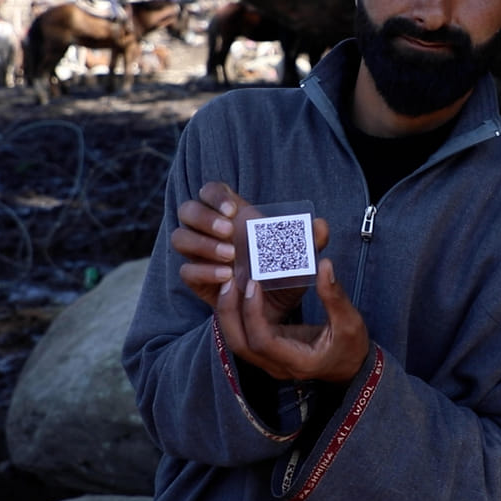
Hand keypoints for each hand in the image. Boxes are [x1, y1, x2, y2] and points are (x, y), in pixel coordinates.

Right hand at [170, 181, 327, 323]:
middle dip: (204, 218)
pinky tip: (227, 276)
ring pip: (180, 237)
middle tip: (229, 231)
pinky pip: (186, 270)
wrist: (274, 309)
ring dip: (202, 244)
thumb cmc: (284, 274)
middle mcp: (210, 231)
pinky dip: (204, 271)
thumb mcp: (301, 258)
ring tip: (230, 256)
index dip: (215, 195)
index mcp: (232, 215)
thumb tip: (321, 225)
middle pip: (187, 210)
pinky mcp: (197, 279)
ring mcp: (200, 254)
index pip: (210, 191)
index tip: (232, 210)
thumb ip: (311, 241)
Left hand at [216, 258, 369, 382]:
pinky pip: (244, 335)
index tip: (254, 285)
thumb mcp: (350, 322)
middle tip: (231, 281)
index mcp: (298, 361)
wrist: (351, 368)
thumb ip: (335, 296)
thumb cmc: (351, 347)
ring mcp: (270, 361)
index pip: (263, 342)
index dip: (253, 314)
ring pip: (237, 341)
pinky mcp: (268, 352)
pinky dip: (237, 315)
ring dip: (229, 313)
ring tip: (231, 284)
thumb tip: (325, 265)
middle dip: (230, 312)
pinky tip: (239, 293)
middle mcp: (278, 366)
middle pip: (239, 344)